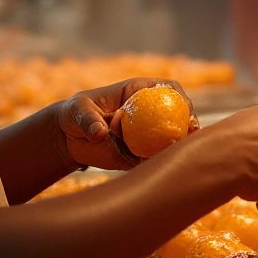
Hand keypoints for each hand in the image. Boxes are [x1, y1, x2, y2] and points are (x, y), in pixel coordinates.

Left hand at [56, 78, 194, 170]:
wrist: (68, 139)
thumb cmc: (75, 114)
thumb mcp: (78, 111)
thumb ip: (89, 120)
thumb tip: (101, 134)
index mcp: (138, 93)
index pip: (167, 89)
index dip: (180, 96)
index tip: (184, 108)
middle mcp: (148, 113)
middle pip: (177, 114)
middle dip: (189, 122)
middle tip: (190, 133)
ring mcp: (147, 134)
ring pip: (171, 138)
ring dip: (179, 144)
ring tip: (179, 153)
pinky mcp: (141, 154)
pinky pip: (156, 159)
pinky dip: (162, 163)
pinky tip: (163, 168)